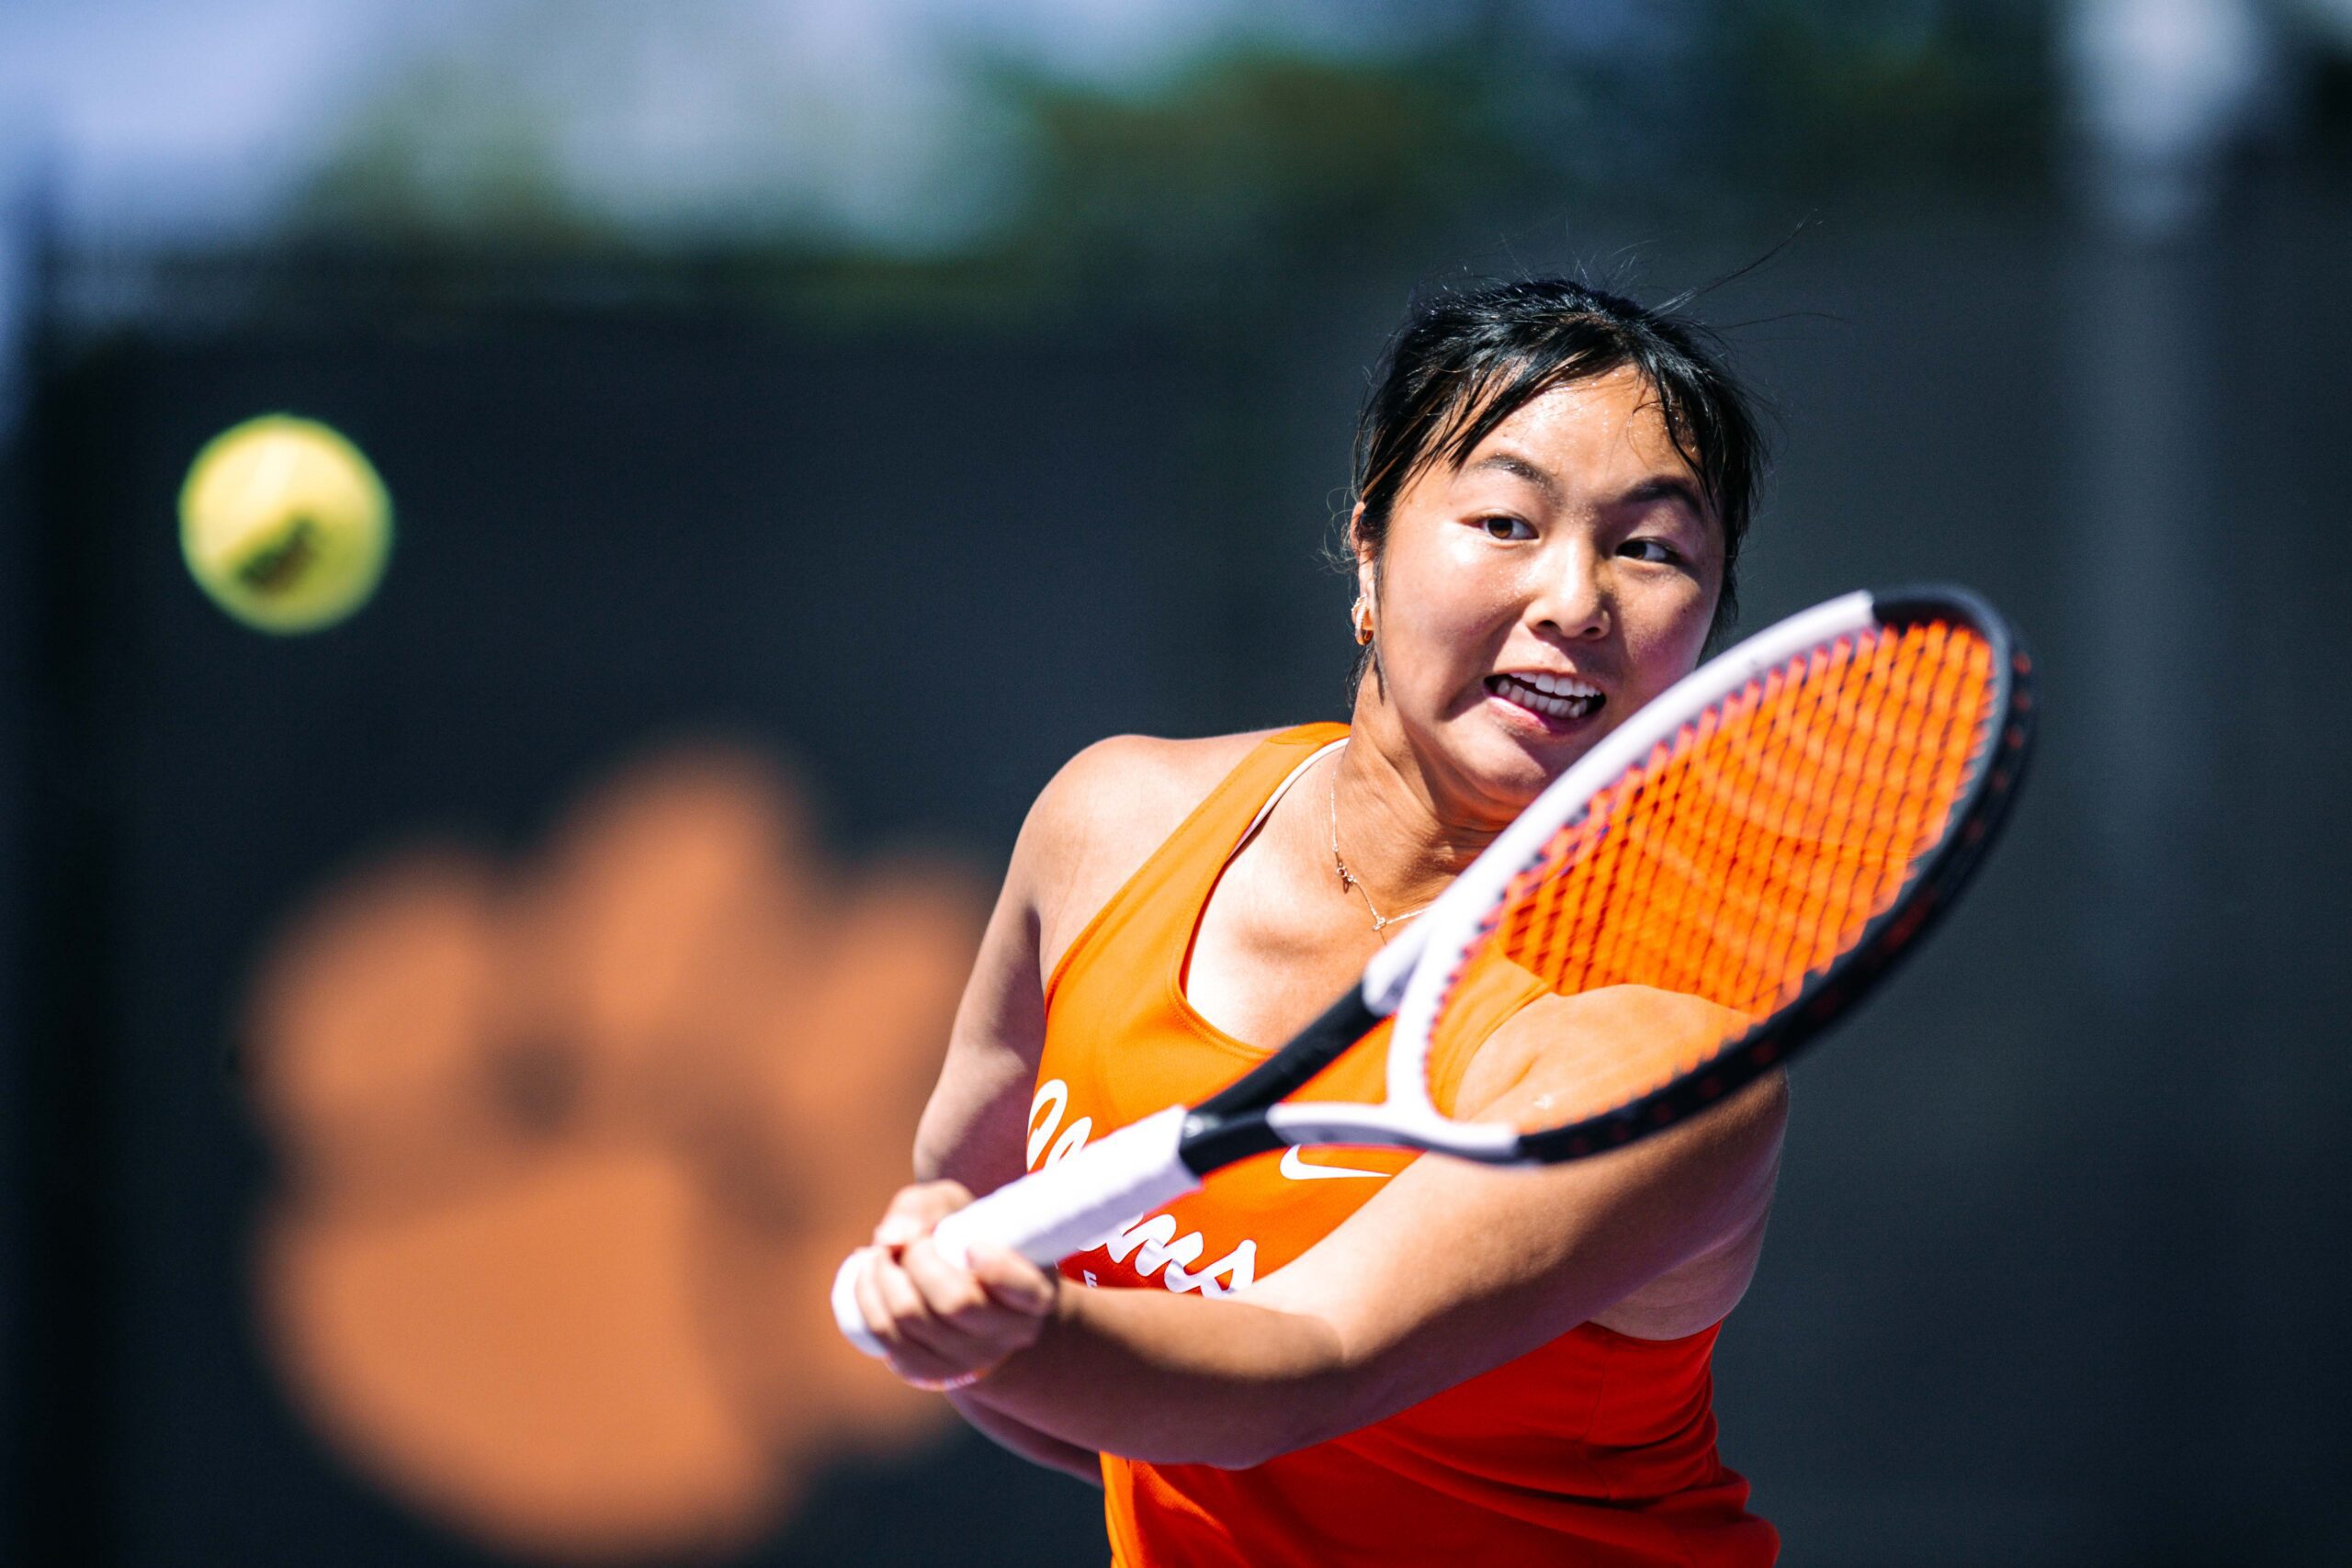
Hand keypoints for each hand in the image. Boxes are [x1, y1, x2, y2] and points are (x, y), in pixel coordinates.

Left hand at [851, 1181, 1058, 1390]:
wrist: (962, 1292)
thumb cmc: (964, 1239)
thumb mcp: (958, 1208)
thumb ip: (926, 1207)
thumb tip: (891, 1239)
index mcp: (1034, 1295)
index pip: (1024, 1291)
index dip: (997, 1269)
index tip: (973, 1246)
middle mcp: (1008, 1334)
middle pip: (955, 1303)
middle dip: (918, 1259)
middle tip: (912, 1241)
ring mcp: (969, 1359)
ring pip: (912, 1319)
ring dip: (883, 1274)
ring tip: (882, 1252)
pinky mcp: (930, 1372)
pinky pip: (888, 1339)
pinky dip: (868, 1300)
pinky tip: (868, 1275)